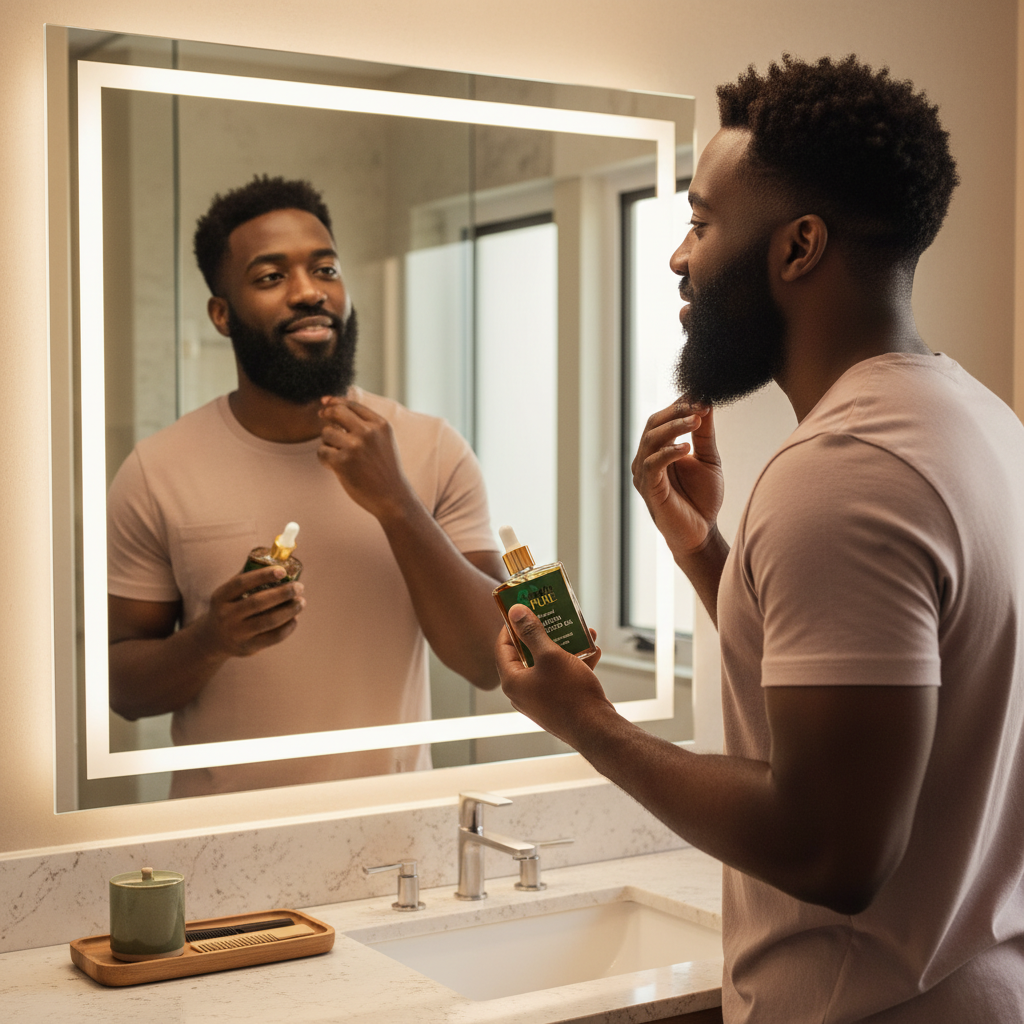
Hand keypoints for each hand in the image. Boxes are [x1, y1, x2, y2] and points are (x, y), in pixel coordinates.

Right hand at [198, 566, 304, 658]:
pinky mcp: (248, 648)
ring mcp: (237, 633)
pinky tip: (295, 618)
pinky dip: (288, 627)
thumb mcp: (227, 594)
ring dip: (289, 610)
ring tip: (301, 602)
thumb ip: (246, 578)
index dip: (263, 575)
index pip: (241, 583)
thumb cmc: (228, 608)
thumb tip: (274, 560)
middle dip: (282, 593)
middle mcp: (226, 616)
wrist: (213, 640)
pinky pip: (273, 637)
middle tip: (299, 587)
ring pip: (268, 621)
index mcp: (220, 597)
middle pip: (258, 602)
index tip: (282, 571)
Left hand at [317, 397, 414, 518]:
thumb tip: (331, 405)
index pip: (352, 405)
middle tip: (322, 420)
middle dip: (326, 415)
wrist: (392, 497)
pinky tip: (335, 467)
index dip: (335, 402)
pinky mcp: (343, 462)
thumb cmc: (385, 469)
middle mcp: (368, 432)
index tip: (325, 404)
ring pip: (326, 433)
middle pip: (336, 412)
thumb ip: (364, 424)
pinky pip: (322, 452)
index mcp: (380, 425)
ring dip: (327, 443)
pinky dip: (324, 459)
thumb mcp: (383, 440)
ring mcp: (355, 446)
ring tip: (339, 455)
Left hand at [495, 605, 612, 746]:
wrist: (596, 729)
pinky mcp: (559, 704)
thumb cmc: (570, 694)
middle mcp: (523, 692)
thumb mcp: (550, 655)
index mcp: (512, 681)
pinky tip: (592, 650)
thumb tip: (515, 612)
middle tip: (551, 617)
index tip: (523, 612)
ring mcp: (541, 699)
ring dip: (563, 647)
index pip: (502, 647)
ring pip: (548, 665)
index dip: (511, 627)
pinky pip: (562, 677)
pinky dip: (575, 663)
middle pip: (527, 655)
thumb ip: (532, 632)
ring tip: (577, 631)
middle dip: (543, 634)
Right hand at [631, 401, 722, 555]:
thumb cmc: (702, 498)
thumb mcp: (708, 459)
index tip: (703, 393)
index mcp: (659, 449)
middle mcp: (647, 458)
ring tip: (696, 420)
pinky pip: (653, 464)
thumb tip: (706, 402)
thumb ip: (705, 434)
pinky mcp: (648, 488)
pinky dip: (668, 452)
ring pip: (651, 439)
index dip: (681, 403)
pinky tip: (686, 448)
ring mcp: (644, 473)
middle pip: (653, 423)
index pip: (664, 417)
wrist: (701, 533)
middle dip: (677, 411)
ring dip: (674, 427)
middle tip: (700, 404)